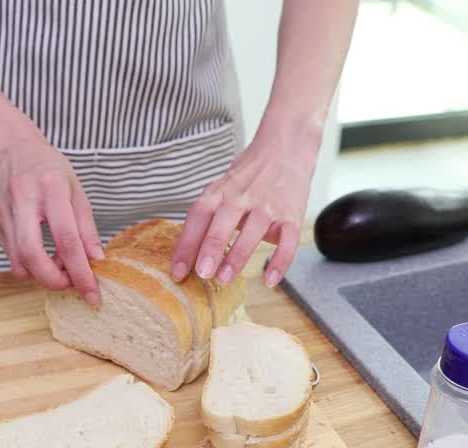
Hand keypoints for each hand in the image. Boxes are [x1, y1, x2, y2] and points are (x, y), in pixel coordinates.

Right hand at [0, 134, 103, 303]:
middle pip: (33, 255)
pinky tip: (44, 255)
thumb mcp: (76, 191)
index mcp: (50, 189)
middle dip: (54, 280)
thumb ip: (86, 228)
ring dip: (42, 275)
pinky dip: (31, 266)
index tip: (92, 293)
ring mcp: (4, 215)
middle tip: (71, 283)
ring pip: (19, 262)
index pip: (66, 239)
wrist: (12, 152)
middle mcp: (23, 201)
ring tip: (59, 265)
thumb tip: (96, 261)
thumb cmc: (49, 170)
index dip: (80, 271)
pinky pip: (12, 258)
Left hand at [171, 121, 320, 287]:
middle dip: (210, 249)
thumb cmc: (250, 174)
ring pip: (252, 231)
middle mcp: (241, 198)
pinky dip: (280, 261)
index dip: (185, 244)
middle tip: (201, 274)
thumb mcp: (222, 188)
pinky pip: (287, 240)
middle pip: (222, 222)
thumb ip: (209, 216)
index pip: (197, 217)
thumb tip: (190, 253)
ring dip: (237, 256)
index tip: (176, 271)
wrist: (287, 146)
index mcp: (219, 192)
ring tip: (224, 279)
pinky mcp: (291, 214)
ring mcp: (268, 206)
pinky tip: (270, 280)